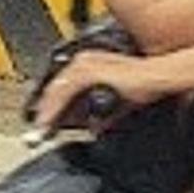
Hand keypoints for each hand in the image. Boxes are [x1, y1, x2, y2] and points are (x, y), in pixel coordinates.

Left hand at [26, 47, 156, 140]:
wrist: (157, 77)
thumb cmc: (144, 86)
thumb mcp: (118, 103)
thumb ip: (105, 114)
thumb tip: (94, 128)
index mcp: (89, 63)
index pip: (63, 86)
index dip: (52, 107)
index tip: (46, 125)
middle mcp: (83, 60)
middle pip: (55, 88)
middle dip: (43, 112)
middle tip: (36, 133)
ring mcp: (84, 64)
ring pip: (56, 90)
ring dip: (46, 113)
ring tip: (40, 132)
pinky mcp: (88, 71)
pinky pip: (64, 92)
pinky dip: (54, 109)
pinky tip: (49, 122)